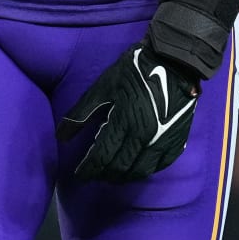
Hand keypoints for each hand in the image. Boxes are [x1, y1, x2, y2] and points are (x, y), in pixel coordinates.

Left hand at [56, 42, 200, 182]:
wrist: (175, 61)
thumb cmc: (134, 71)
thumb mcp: (103, 86)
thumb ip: (82, 113)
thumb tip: (61, 137)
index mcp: (124, 122)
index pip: (102, 157)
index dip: (88, 170)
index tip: (79, 175)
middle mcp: (144, 137)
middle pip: (120, 168)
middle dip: (104, 175)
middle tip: (94, 174)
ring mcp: (163, 140)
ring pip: (140, 171)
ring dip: (124, 177)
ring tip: (113, 175)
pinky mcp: (177, 139)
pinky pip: (160, 165)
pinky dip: (145, 171)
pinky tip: (137, 168)